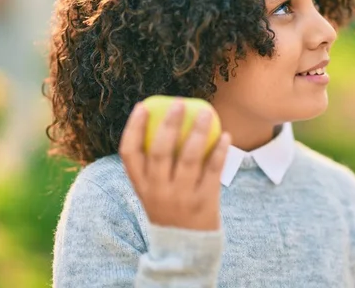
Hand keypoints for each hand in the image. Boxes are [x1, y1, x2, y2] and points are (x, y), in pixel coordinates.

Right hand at [118, 100, 230, 230]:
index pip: (128, 153)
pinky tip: (226, 136)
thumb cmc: (170, 212)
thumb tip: (167, 124)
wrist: (185, 251)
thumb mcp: (153, 193)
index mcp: (141, 186)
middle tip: (179, 103)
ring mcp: (180, 196)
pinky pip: (212, 170)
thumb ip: (155, 167)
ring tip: (206, 112)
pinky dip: (220, 151)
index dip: (133, 127)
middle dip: (168, 123)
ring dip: (198, 131)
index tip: (143, 106)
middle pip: (159, 150)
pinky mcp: (204, 201)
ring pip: (188, 157)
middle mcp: (157, 190)